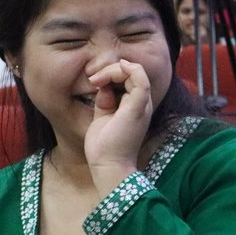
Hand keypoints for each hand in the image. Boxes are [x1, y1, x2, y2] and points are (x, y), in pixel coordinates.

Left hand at [84, 59, 152, 190]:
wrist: (108, 165)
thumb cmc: (104, 145)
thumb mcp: (102, 116)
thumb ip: (105, 100)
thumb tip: (102, 86)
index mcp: (135, 106)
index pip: (129, 79)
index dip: (112, 73)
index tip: (93, 81)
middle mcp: (142, 104)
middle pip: (132, 73)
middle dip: (111, 70)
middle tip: (93, 79)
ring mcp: (142, 105)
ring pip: (135, 73)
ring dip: (113, 70)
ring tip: (96, 79)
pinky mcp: (138, 107)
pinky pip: (140, 80)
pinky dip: (129, 70)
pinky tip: (112, 71)